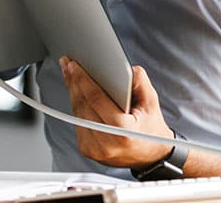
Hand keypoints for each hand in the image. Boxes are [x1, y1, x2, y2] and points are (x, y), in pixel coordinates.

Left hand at [60, 57, 174, 168]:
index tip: (75, 66)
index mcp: (123, 132)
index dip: (83, 80)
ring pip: (77, 113)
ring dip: (72, 92)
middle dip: (74, 82)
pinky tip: (77, 92)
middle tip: (68, 64)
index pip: (96, 100)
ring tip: (71, 75)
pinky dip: (76, 106)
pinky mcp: (87, 150)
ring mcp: (95, 149)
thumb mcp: (152, 102)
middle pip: (83, 105)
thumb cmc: (150, 128)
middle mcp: (107, 143)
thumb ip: (140, 82)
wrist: (149, 155)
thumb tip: (122, 67)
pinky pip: (77, 122)